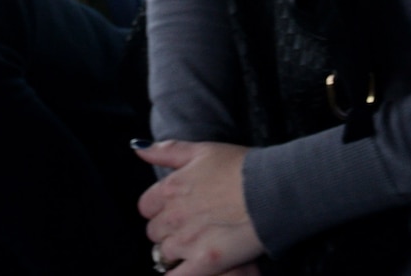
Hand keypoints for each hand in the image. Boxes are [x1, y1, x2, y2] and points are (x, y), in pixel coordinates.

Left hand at [135, 142, 262, 275]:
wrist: (272, 190)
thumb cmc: (241, 167)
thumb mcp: (202, 150)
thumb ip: (166, 150)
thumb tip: (138, 148)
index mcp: (170, 188)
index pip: (146, 207)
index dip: (160, 209)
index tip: (176, 209)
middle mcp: (173, 216)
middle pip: (154, 231)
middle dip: (168, 230)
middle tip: (191, 226)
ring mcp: (188, 241)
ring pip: (164, 253)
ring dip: (176, 251)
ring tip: (197, 245)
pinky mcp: (206, 262)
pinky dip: (177, 275)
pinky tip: (186, 269)